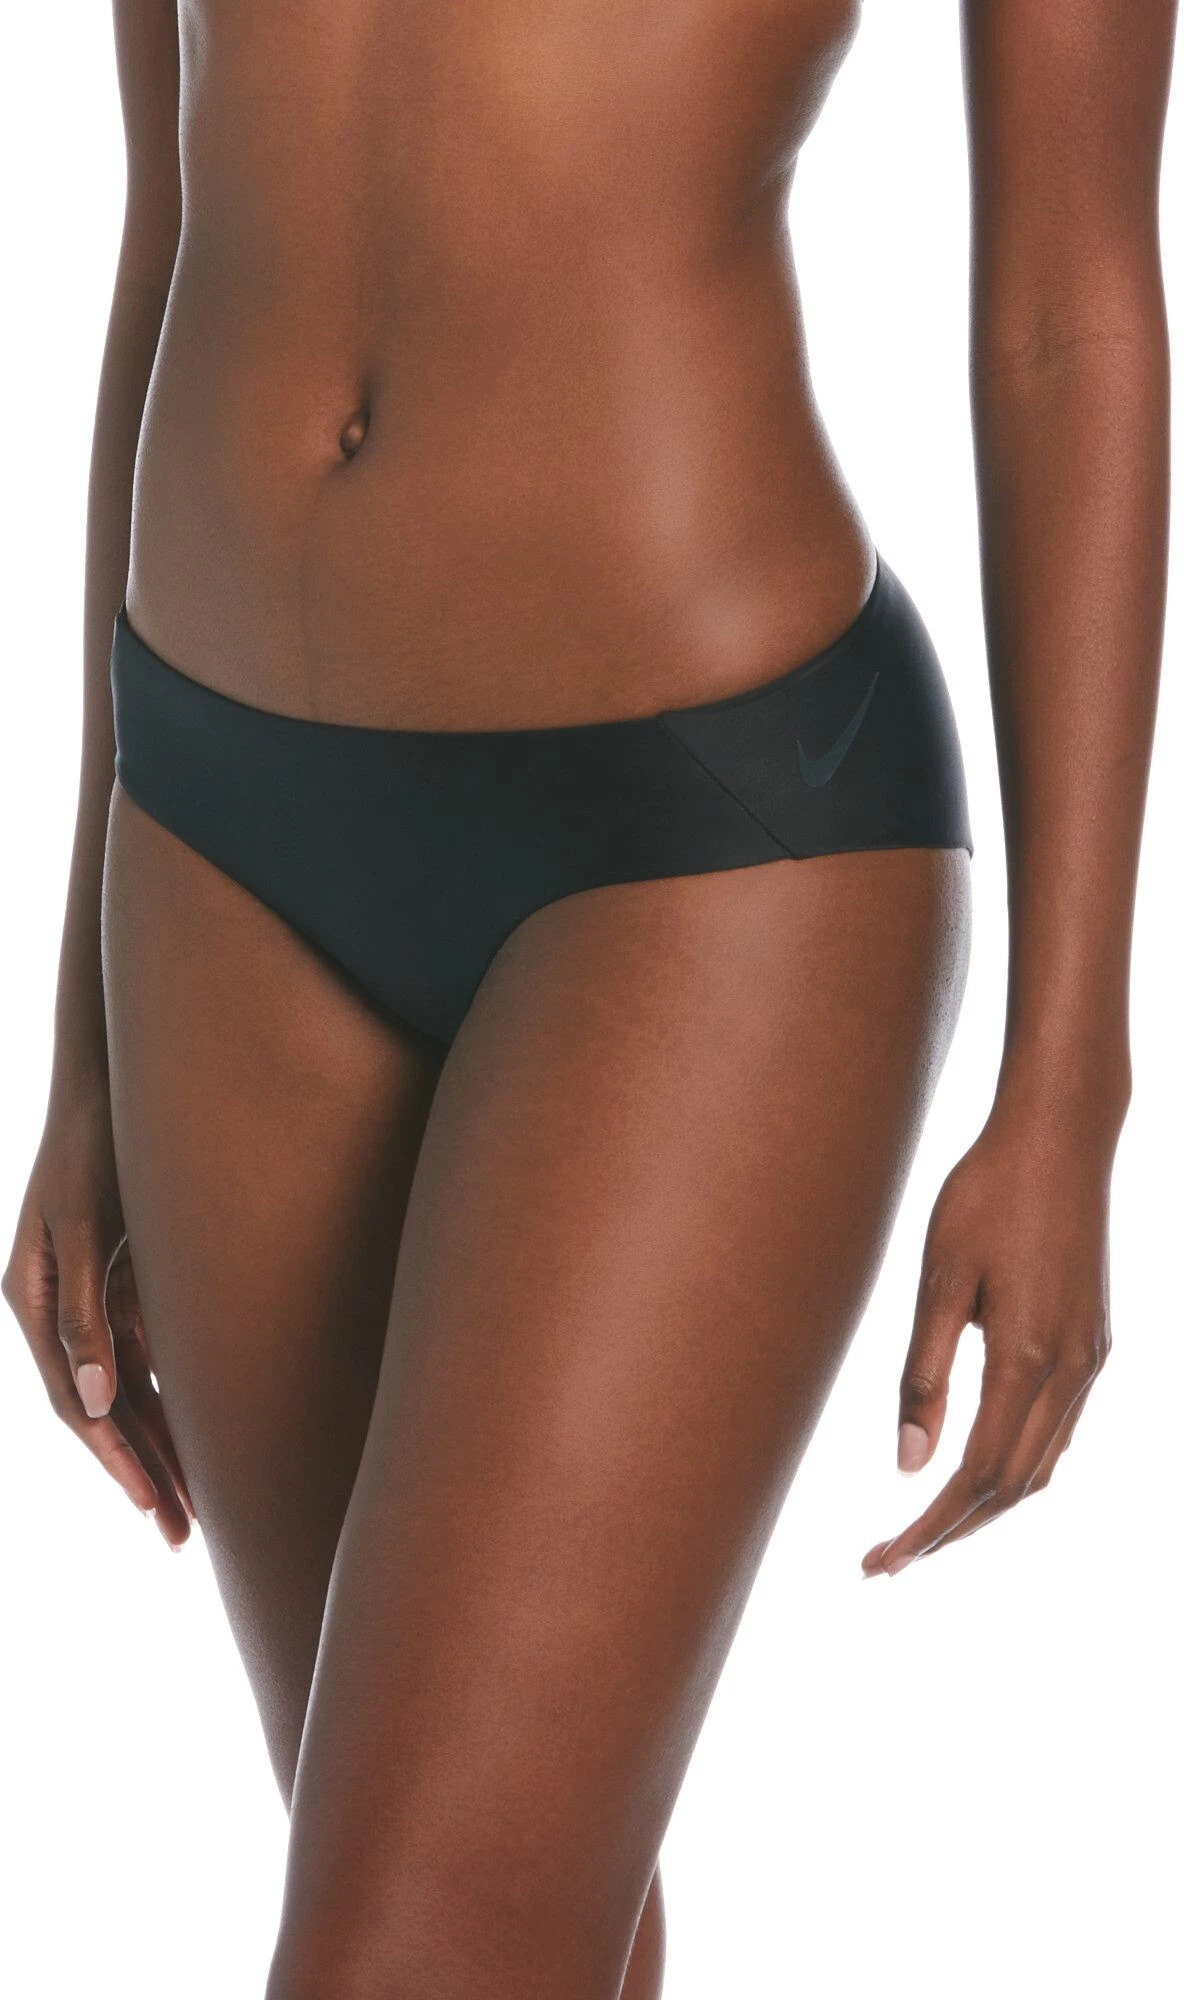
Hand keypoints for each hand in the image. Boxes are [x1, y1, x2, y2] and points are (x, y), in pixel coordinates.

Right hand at [3, 1080, 193, 1548]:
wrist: (115, 1082)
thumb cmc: (97, 1144)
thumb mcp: (87, 1225)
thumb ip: (87, 1311)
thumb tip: (99, 1403)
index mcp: (34, 1299)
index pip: (76, 1401)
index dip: (116, 1456)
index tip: (153, 1504)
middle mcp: (58, 1309)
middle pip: (101, 1411)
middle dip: (142, 1472)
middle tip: (185, 1536)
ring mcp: (88, 1298)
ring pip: (125, 1391)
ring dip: (159, 1446)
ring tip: (196, 1508)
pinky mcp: (118, 1281)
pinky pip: (143, 1357)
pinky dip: (168, 1398)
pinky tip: (200, 1433)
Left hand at [862, 1099, 1114, 1576]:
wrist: (1062, 1135)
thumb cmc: (987, 1192)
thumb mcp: (939, 1278)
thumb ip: (924, 1374)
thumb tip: (908, 1465)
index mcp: (1028, 1360)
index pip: (974, 1478)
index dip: (927, 1529)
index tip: (880, 1561)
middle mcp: (1071, 1371)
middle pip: (1012, 1488)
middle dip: (950, 1532)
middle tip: (887, 1561)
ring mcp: (1091, 1358)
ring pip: (1042, 1466)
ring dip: (985, 1507)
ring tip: (924, 1527)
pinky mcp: (1095, 1341)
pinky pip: (1058, 1431)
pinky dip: (1017, 1467)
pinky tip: (978, 1466)